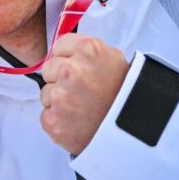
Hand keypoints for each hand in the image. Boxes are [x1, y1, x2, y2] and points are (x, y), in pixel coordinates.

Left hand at [40, 34, 128, 154]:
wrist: (132, 132)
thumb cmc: (123, 95)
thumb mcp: (112, 59)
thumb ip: (84, 50)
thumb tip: (61, 48)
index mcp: (88, 50)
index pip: (58, 47)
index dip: (69, 60)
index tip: (82, 71)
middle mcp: (71, 70)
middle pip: (48, 69)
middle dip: (61, 80)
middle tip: (85, 92)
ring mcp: (61, 96)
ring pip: (46, 93)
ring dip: (60, 101)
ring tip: (84, 108)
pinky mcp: (53, 120)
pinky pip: (46, 115)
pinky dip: (59, 120)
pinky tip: (77, 121)